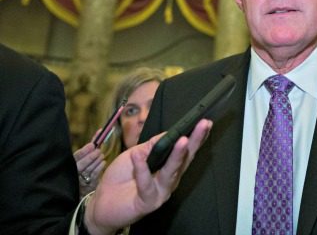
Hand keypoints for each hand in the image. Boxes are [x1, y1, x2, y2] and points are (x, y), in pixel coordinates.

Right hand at [74, 135, 105, 196]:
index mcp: (69, 165)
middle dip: (90, 157)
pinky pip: (93, 177)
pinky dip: (99, 168)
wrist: (81, 188)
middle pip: (80, 165)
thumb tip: (100, 133)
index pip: (75, 157)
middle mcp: (73, 174)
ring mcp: (80, 181)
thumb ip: (89, 148)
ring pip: (88, 171)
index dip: (84, 151)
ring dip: (96, 161)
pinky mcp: (87, 186)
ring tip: (100, 154)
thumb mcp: (82, 158)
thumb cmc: (83, 168)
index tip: (92, 145)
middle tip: (97, 150)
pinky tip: (103, 162)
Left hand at [83, 118, 212, 234]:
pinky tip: (137, 157)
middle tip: (203, 125)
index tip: (206, 122)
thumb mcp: (137, 153)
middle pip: (185, 159)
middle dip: (195, 141)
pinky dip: (142, 170)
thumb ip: (153, 145)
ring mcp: (160, 192)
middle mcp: (170, 179)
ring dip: (177, 155)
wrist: (102, 202)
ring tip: (183, 140)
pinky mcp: (147, 202)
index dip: (197, 137)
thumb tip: (170, 132)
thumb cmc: (121, 177)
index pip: (187, 150)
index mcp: (170, 167)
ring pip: (171, 172)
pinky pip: (146, 185)